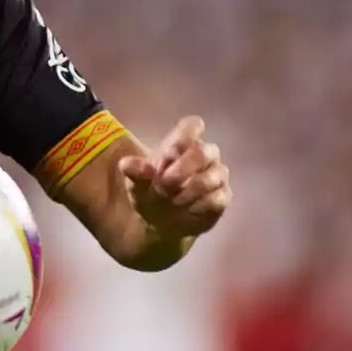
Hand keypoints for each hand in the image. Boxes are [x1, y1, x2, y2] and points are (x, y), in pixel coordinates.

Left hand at [117, 116, 230, 237]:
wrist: (158, 225)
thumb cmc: (149, 193)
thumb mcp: (135, 183)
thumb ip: (133, 171)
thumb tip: (128, 164)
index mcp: (181, 145)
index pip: (193, 125)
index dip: (182, 138)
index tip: (167, 156)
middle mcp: (204, 156)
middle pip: (204, 150)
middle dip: (183, 167)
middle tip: (163, 183)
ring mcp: (216, 176)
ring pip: (215, 174)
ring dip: (189, 189)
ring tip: (172, 200)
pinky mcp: (222, 197)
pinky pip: (219, 197)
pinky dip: (200, 204)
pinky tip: (187, 209)